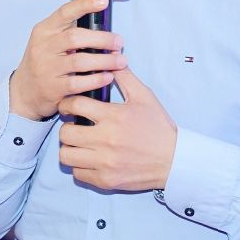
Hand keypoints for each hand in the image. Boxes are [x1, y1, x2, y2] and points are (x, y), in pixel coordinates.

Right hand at [9, 0, 126, 120]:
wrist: (24, 91)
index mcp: (44, 30)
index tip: (103, 1)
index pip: (64, 12)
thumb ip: (68, 30)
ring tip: (120, 61)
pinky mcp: (52, 88)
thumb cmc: (43, 62)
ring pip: (79, 61)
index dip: (85, 5)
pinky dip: (96, 79)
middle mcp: (43, 47)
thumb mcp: (48, 40)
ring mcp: (46, 68)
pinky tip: (108, 77)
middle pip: (75, 37)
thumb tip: (101, 20)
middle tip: (119, 42)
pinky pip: (78, 83)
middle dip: (102, 39)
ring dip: (104, 60)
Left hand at [57, 67, 176, 191]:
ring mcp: (105, 163)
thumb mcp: (144, 96)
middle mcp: (106, 140)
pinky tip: (89, 158)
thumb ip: (124, 77)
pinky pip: (77, 174)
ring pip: (66, 156)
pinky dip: (79, 166)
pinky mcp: (106, 180)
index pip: (75, 105)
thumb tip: (111, 59)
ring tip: (79, 143)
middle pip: (65, 133)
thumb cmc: (158, 127)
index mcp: (113, 116)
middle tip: (74, 125)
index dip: (67, 103)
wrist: (174, 160)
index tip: (70, 106)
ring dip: (70, 148)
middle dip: (66, 126)